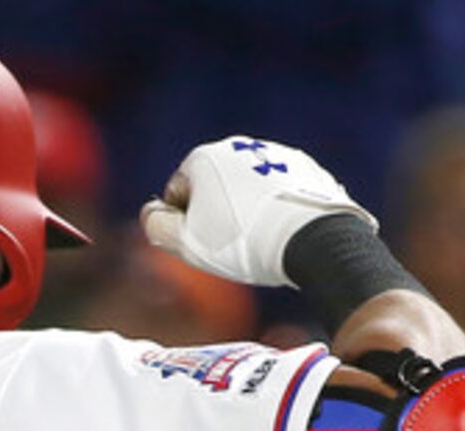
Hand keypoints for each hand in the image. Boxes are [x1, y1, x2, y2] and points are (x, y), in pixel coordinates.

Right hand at [141, 136, 371, 287]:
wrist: (311, 238)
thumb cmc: (243, 242)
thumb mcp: (186, 243)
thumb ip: (157, 226)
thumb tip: (153, 214)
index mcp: (203, 158)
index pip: (178, 195)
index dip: (184, 225)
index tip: (204, 244)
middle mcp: (239, 148)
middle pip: (216, 190)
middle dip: (219, 216)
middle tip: (233, 248)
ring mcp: (277, 155)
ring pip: (252, 191)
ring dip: (251, 213)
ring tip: (263, 242)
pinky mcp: (308, 170)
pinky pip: (283, 194)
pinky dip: (281, 211)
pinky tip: (287, 234)